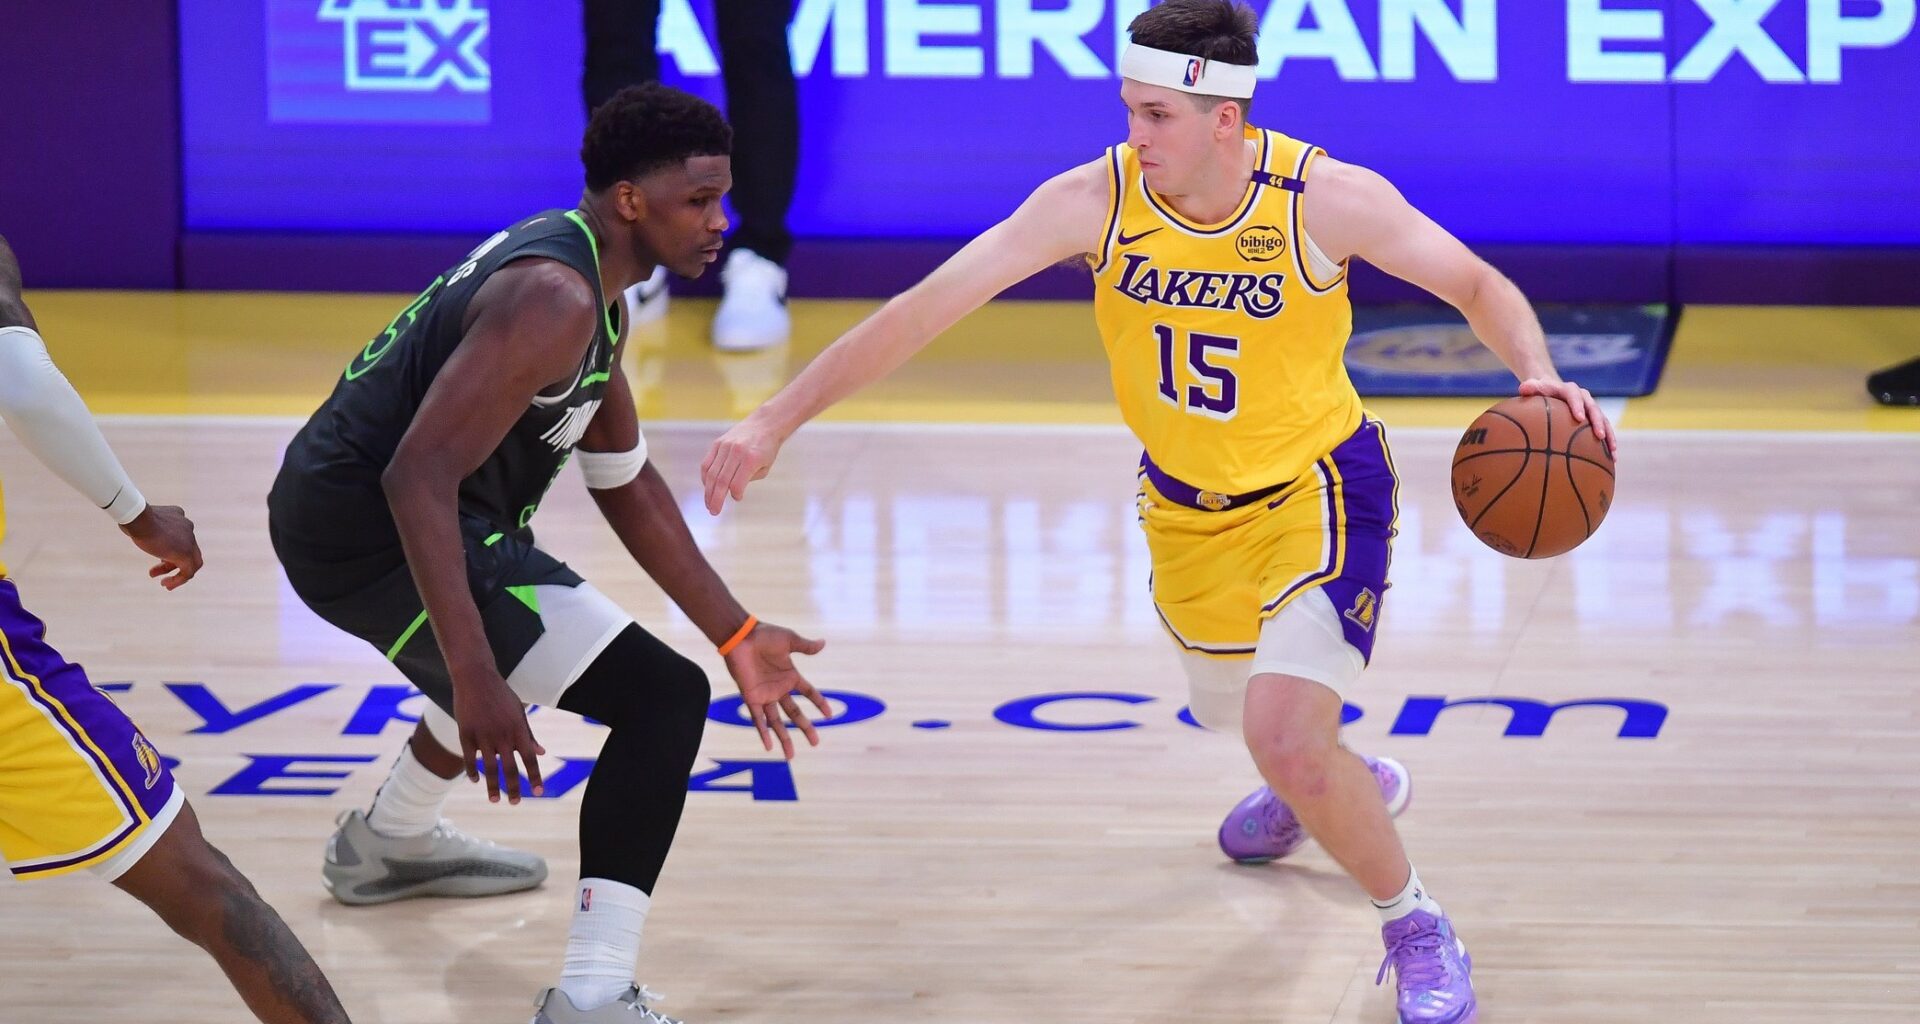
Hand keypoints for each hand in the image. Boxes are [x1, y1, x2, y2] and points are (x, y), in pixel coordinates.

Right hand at [119, 504, 203, 589]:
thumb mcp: (141, 520)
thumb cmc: (133, 517)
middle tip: (155, 572)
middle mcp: (187, 528)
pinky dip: (179, 580)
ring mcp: (189, 540)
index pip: (180, 537)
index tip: (157, 558)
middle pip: (186, 550)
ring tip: (162, 583)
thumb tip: (133, 525)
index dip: (168, 550)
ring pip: (190, 562)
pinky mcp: (185, 553)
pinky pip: (188, 571)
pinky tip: (166, 585)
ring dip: (175, 574)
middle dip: (170, 563)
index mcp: (179, 518)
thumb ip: (146, 524)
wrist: (137, 517)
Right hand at [451, 668, 544, 802]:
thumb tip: (541, 752)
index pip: (530, 758)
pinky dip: (472, 771)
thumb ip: (529, 735)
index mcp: (518, 729)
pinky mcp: (466, 733)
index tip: (538, 792)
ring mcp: (483, 735)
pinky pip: (469, 758)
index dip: (535, 776)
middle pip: (510, 768)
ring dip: (493, 786)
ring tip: (495, 800)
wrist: (476, 677)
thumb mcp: (519, 712)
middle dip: (513, 788)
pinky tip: (475, 781)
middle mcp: (502, 734)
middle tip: (515, 803)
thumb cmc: (501, 695)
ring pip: (489, 768)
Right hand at [701, 416, 785, 515]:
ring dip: (708, 491)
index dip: (736, 494)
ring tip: (709, 504)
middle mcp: (736, 452)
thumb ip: (749, 479)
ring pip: (711, 473)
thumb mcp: (765, 466)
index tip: (737, 498)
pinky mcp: (717, 444)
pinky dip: (705, 477)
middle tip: (714, 512)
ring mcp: (724, 446)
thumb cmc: (766, 449)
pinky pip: (707, 463)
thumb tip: (731, 491)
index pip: (737, 483)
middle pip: (721, 480)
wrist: (763, 424)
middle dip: (716, 499)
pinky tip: (707, 487)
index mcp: (751, 458)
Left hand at [722, 621, 829, 759]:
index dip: (819, 703)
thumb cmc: (764, 635)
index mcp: (790, 676)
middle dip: (805, 728)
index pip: (808, 693)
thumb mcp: (789, 640)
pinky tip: (769, 746)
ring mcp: (765, 695)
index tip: (829, 715)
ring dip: (784, 738)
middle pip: (795, 713)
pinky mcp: (751, 697)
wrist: (741, 637)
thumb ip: (805, 647)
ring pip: (777, 721)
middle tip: (816, 743)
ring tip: (791, 755)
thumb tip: (823, 643)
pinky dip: (763, 732)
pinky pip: (758, 718)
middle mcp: (778, 689)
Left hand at [1518, 378, 1616, 456]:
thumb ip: (1530, 387)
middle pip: (1594, 409)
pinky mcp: (1595, 419)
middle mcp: (1584, 398)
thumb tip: (1523, 388)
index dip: (1578, 405)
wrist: (1552, 389)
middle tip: (1599, 436)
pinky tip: (1612, 458)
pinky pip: (1605, 430)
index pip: (1574, 396)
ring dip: (1609, 435)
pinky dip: (1609, 443)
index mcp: (1569, 390)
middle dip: (1598, 422)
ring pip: (1603, 421)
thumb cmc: (1541, 392)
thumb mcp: (1534, 387)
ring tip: (1612, 451)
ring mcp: (1591, 408)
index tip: (1579, 418)